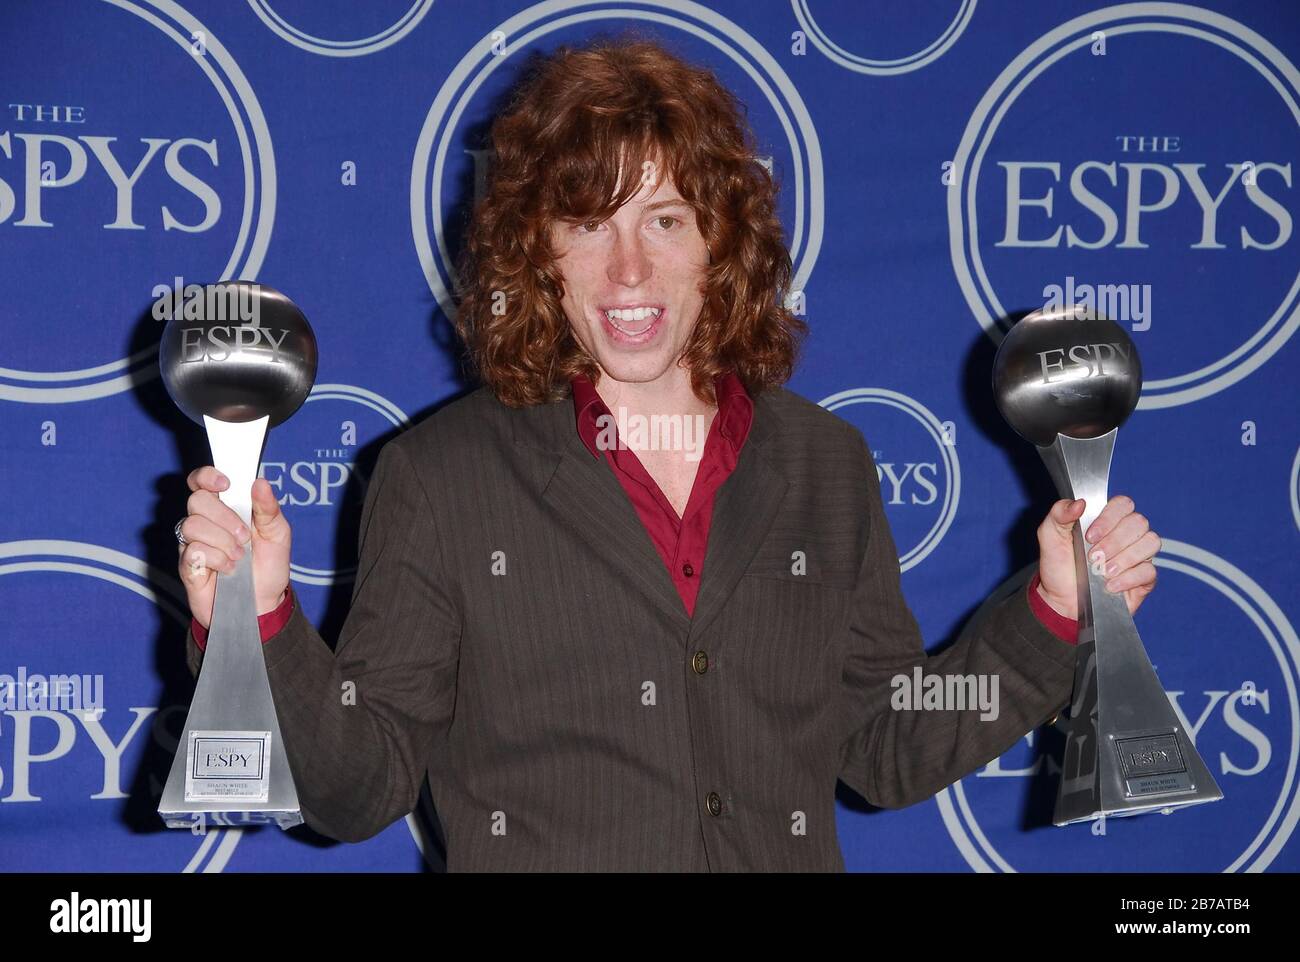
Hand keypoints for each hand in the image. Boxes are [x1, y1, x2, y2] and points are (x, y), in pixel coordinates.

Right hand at [177, 467, 291, 629]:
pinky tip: (228, 569)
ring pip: (192, 525)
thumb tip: (260, 482)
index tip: (226, 485)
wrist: (262, 604)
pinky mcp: (187, 566)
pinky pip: (192, 552)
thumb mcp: (278, 535)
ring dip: (222, 541)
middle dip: (224, 518)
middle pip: (196, 500)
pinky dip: (216, 560)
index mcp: (226, 508)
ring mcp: (193, 543)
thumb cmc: (268, 567)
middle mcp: (205, 522)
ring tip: (239, 557)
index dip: (207, 476)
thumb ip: (268, 509)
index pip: (202, 481)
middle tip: (244, 537)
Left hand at [1035, 495, 1159, 619]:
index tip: (1089, 536)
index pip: (1123, 504)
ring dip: (1124, 558)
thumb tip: (1079, 503)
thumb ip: (1059, 514)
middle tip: (1093, 557)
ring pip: (1150, 543)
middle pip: (1139, 522)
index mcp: (1107, 519)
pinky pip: (1149, 571)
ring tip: (1102, 571)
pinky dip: (1129, 578)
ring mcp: (1138, 555)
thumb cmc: (1058, 565)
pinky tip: (1109, 585)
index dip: (1109, 517)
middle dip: (1114, 541)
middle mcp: (1127, 534)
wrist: (1061, 600)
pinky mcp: (1144, 578)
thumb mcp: (1050, 536)